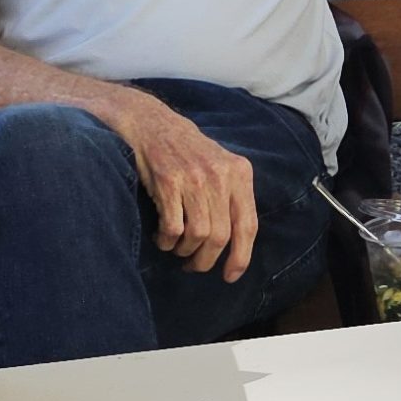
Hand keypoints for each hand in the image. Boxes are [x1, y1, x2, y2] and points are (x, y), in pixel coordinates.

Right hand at [110, 95, 259, 280]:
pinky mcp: (167, 182)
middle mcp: (220, 176)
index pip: (248, 225)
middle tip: (194, 265)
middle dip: (206, 259)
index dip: (241, 257)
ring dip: (185, 251)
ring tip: (177, 248)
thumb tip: (238, 245)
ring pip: (197, 235)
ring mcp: (193, 178)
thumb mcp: (221, 166)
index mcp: (240, 174)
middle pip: (221, 236)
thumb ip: (233, 198)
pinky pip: (173, 227)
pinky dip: (167, 241)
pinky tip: (163, 237)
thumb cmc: (188, 153)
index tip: (231, 276)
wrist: (152, 124)